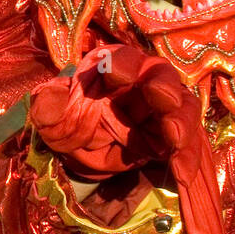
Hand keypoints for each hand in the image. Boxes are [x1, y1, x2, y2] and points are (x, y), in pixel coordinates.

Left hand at [30, 45, 201, 180]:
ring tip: (174, 139)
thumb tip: (48, 100)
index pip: (122, 58)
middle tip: (164, 100)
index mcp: (113, 65)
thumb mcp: (53, 112)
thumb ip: (50, 103)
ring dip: (181, 123)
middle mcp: (144, 81)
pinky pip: (186, 146)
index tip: (115, 74)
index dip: (121, 64)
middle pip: (162, 78)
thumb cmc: (69, 117)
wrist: (81, 148)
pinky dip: (186, 160)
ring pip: (182, 109)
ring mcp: (162, 110)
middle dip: (164, 88)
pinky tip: (181, 175)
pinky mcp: (171, 137)